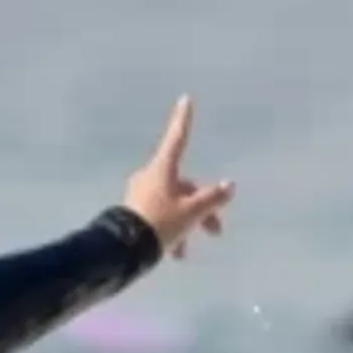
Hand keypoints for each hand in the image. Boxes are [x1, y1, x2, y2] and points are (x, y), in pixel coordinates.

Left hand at [120, 99, 234, 257]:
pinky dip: (172, 231)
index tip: (184, 99)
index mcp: (162, 169)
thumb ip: (211, 199)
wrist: (122, 251)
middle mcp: (150, 177)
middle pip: (184, 185)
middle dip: (202, 207)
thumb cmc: (159, 224)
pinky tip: (175, 253)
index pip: (178, 138)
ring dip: (187, 224)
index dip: (183, 120)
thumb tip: (229, 186)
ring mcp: (140, 195)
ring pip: (173, 204)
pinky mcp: (133, 213)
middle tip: (216, 231)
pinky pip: (160, 217)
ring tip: (186, 251)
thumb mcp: (191, 213)